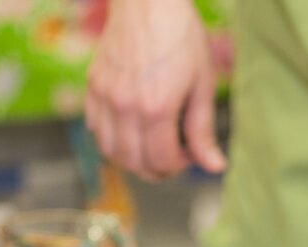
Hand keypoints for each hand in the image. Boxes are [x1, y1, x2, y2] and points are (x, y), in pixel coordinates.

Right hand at [85, 0, 226, 179]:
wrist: (147, 0)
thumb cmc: (180, 34)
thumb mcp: (202, 83)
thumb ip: (203, 130)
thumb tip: (214, 166)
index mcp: (156, 108)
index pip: (160, 162)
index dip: (178, 167)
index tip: (188, 155)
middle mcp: (125, 106)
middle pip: (134, 163)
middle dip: (156, 169)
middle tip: (172, 157)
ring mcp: (104, 96)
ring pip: (111, 152)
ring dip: (132, 159)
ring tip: (151, 147)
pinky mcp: (92, 85)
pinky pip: (95, 129)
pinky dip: (112, 139)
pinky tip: (131, 130)